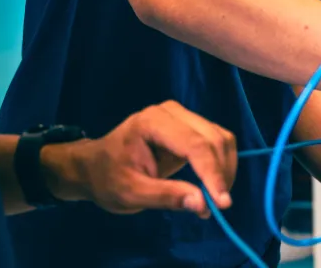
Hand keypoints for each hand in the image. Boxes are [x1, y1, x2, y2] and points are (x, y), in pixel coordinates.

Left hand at [49, 101, 237, 218]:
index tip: (222, 203)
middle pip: (213, 138)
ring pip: (220, 139)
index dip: (212, 173)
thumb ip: (166, 196)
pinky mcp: (189, 128)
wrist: (96, 167)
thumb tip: (202, 204)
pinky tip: (210, 187)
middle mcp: (171, 113)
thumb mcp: (131, 194)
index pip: (194, 144)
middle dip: (221, 173)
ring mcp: (182, 117)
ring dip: (224, 170)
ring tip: (213, 199)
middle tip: (217, 207)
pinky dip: (220, 166)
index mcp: (152, 123)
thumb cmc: (108, 179)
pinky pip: (216, 143)